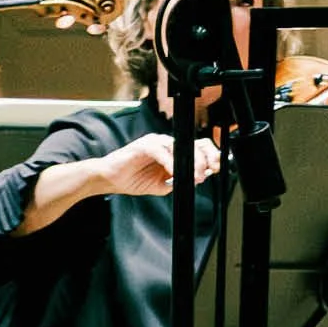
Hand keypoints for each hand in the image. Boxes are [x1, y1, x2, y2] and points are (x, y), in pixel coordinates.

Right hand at [104, 130, 219, 197]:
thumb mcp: (161, 184)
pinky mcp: (143, 145)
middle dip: (206, 157)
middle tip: (212, 170)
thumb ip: (177, 180)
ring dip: (190, 162)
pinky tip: (173, 172)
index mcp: (172, 151)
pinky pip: (160, 151)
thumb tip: (198, 178)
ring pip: (179, 147)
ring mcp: (155, 142)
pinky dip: (169, 162)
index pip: (196, 148)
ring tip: (196, 176)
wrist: (109, 179)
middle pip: (192, 144)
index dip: (209, 156)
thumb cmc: (132, 179)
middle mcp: (166, 144)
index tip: (218, 167)